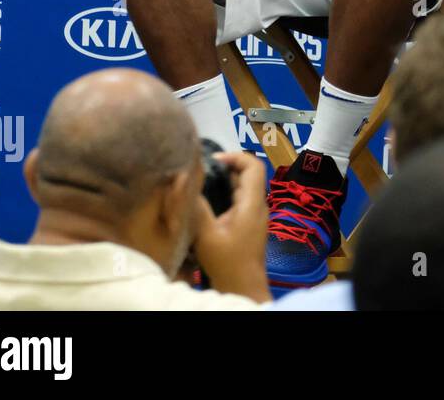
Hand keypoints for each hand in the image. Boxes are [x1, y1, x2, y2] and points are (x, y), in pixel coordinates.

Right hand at [192, 151, 269, 301]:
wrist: (243, 287)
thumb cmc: (227, 262)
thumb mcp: (206, 234)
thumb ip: (197, 208)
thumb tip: (186, 183)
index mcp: (252, 203)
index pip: (254, 166)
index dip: (236, 156)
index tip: (214, 159)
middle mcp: (257, 205)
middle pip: (247, 175)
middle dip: (226, 168)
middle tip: (202, 170)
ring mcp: (254, 216)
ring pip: (242, 188)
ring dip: (224, 182)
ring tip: (200, 182)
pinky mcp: (248, 225)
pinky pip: (239, 201)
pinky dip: (224, 195)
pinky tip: (206, 202)